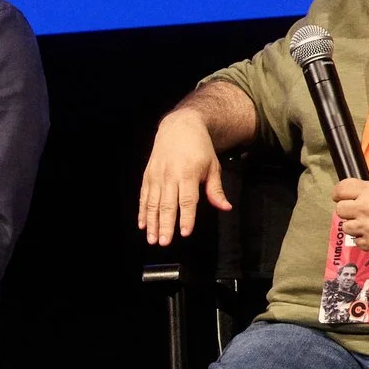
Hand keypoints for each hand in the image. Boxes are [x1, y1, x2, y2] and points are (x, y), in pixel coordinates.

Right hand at [138, 109, 230, 245]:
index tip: (185, 232)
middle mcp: (170, 175)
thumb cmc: (199, 148)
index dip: (186, 217)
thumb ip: (215, 189)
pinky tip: (142, 224)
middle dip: (165, 225)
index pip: (187, 200)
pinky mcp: (148, 176)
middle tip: (164, 242)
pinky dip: (142, 211)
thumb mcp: (212, 166)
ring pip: (153, 203)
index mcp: (188, 173)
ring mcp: (157, 176)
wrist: (179, 127)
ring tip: (152, 239)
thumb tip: (225, 207)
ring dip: (152, 223)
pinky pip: (144, 197)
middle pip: (167, 205)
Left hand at [333, 176, 368, 254]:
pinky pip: (357, 242)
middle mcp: (366, 209)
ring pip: (346, 227)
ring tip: (368, 224)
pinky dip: (364, 239)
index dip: (339, 193)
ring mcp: (367, 228)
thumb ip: (368, 187)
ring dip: (355, 225)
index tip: (341, 197)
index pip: (340, 190)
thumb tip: (352, 192)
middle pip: (339, 210)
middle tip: (359, 211)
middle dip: (348, 210)